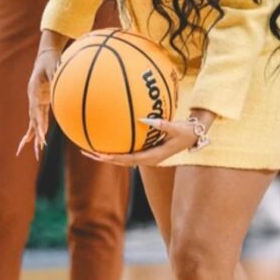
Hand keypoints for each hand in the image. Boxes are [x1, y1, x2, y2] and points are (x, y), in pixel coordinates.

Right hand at [17, 50, 60, 159]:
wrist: (46, 55)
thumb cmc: (51, 59)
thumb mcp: (54, 66)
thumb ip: (56, 75)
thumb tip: (61, 82)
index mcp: (34, 92)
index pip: (35, 111)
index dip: (37, 124)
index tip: (41, 136)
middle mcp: (33, 99)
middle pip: (33, 120)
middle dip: (36, 135)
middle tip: (40, 149)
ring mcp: (36, 101)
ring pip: (35, 122)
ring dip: (36, 136)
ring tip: (37, 152)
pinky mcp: (41, 102)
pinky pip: (39, 118)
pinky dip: (39, 129)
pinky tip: (40, 140)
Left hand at [81, 117, 204, 167]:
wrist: (194, 135)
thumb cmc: (187, 131)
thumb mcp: (178, 128)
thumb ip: (163, 124)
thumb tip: (144, 118)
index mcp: (153, 157)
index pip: (129, 159)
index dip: (114, 158)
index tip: (100, 154)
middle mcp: (147, 159)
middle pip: (120, 161)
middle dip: (102, 157)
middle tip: (85, 151)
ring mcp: (145, 155)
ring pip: (122, 158)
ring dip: (105, 154)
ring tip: (88, 148)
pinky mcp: (145, 150)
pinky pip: (127, 150)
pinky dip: (115, 146)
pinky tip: (105, 139)